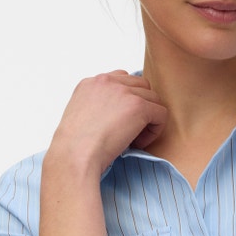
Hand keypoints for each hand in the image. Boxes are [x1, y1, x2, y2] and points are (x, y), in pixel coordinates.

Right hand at [47, 70, 167, 178]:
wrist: (75, 156)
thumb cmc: (75, 148)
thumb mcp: (80, 119)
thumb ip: (97, 108)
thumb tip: (116, 117)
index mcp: (90, 83)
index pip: (121, 79)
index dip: (127, 101)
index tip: (120, 122)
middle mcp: (106, 81)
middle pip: (140, 85)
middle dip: (140, 107)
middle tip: (129, 132)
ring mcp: (123, 91)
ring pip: (153, 99)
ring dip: (148, 119)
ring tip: (134, 139)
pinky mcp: (138, 106)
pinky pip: (161, 113)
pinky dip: (155, 130)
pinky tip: (139, 143)